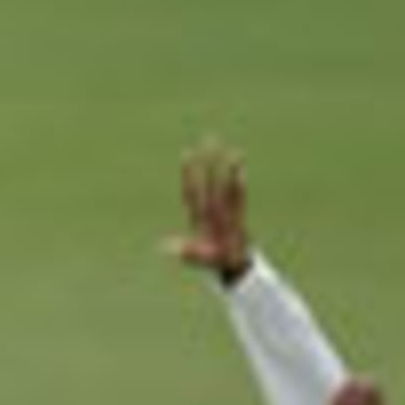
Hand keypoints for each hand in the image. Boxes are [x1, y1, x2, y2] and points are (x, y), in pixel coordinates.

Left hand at [165, 141, 251, 280]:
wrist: (231, 265)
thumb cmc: (211, 260)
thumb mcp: (196, 256)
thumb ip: (183, 250)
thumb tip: (163, 248)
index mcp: (198, 216)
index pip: (192, 190)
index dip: (189, 173)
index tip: (186, 153)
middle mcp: (211, 208)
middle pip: (209, 180)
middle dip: (209, 161)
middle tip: (210, 139)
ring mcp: (225, 210)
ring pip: (226, 185)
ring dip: (229, 169)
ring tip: (235, 152)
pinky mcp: (238, 215)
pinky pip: (240, 197)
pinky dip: (240, 185)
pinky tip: (242, 170)